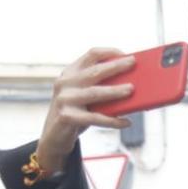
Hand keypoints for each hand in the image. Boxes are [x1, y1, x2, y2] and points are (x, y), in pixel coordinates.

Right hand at [36, 48, 135, 174]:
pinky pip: (95, 118)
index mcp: (71, 73)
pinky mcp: (66, 117)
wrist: (54, 136)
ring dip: (115, 91)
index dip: (109, 52)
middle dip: (116, 66)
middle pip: (94, 71)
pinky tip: (127, 122)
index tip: (126, 54)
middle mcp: (65, 83)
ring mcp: (64, 99)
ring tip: (131, 90)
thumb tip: (133, 86)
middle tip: (133, 63)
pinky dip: (113, 120)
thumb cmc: (77, 112)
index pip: (90, 55)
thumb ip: (101, 88)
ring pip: (95, 93)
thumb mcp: (86, 96)